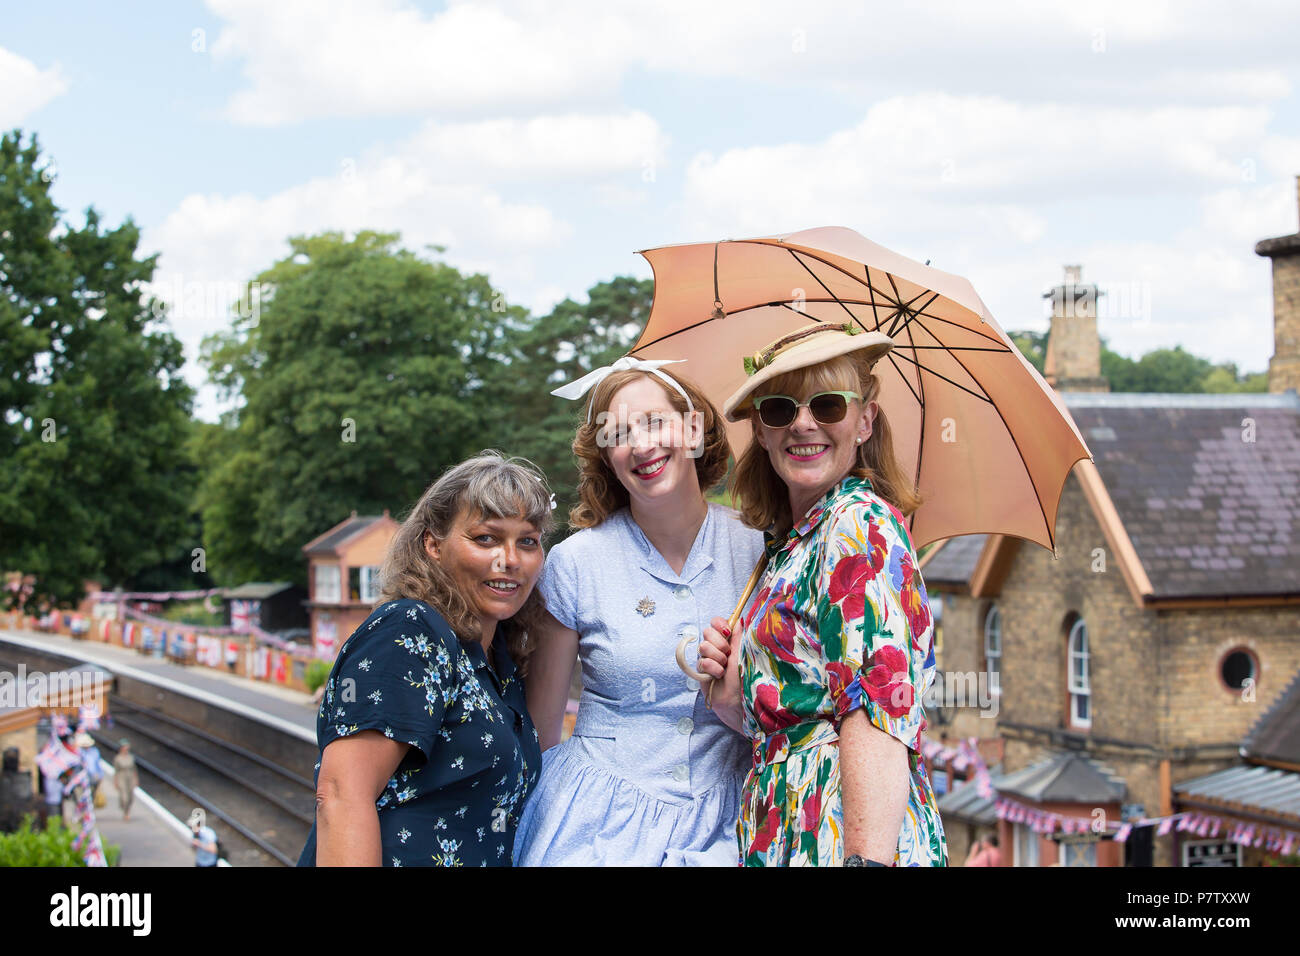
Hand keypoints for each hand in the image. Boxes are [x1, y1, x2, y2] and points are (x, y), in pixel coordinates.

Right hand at [698, 616, 742, 731]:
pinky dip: (713, 668)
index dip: (719, 624)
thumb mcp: (743, 653)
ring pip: (703, 646)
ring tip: (725, 669)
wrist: (739, 700)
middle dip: (719, 643)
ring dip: (717, 658)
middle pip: (707, 632)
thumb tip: (739, 618)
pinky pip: (702, 661)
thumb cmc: (745, 677)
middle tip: (728, 655)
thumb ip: (738, 635)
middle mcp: (716, 648)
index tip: (727, 632)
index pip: (716, 622)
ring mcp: (707, 659)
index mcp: (728, 641)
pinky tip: (718, 676)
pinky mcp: (700, 671)